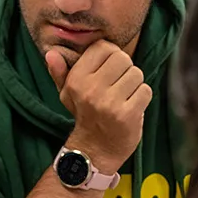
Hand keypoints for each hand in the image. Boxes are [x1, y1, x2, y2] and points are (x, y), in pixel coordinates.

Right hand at [45, 40, 151, 171]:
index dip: (111, 55)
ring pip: (137, 73)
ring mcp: (110, 103)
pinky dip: (142, 98)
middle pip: (123, 58)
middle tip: (117, 85)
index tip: (108, 69)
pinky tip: (131, 107)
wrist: (94, 151)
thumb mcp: (67, 94)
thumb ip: (59, 72)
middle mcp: (91, 89)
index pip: (104, 47)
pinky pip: (145, 91)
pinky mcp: (127, 114)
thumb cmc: (84, 115)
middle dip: (125, 69)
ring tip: (123, 97)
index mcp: (76, 80)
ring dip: (134, 85)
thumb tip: (51, 53)